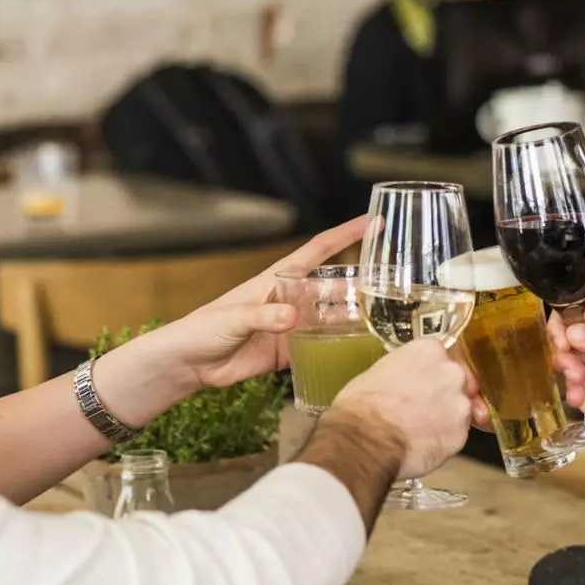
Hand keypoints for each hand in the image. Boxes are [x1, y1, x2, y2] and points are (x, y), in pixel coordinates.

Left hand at [126, 218, 370, 393]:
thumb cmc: (203, 329)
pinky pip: (320, 346)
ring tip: (386, 320)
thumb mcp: (233, 318)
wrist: (188, 363)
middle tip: (395, 284)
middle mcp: (291, 298)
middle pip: (334, 286)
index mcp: (278, 279)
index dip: (346, 235)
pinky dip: (338, 347)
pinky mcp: (289, 351)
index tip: (373, 221)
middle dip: (363, 282)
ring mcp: (292, 325)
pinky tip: (358, 350)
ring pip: (333, 317)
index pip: (319, 250)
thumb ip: (263, 316)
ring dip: (355, 318)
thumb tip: (292, 317)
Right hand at [329, 340, 475, 479]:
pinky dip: (444, 441)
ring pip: (460, 410)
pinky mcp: (461, 435)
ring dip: (446, 419)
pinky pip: (456, 436)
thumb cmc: (362, 405)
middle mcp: (451, 373)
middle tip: (422, 409)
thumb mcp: (377, 373)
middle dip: (444, 394)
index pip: (440, 355)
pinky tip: (424, 446)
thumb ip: (403, 371)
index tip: (422, 382)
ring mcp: (460, 405)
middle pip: (457, 381)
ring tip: (421, 432)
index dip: (430, 372)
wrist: (366, 441)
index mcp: (429, 351)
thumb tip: (402, 383)